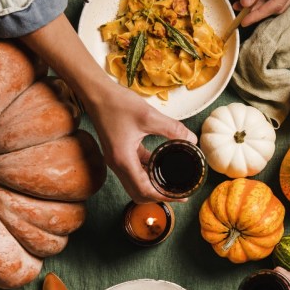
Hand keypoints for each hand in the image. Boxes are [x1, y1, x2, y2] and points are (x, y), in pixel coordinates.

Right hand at [20, 15, 196, 202]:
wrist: (97, 93)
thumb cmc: (118, 103)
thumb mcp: (149, 116)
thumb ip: (173, 129)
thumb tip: (192, 140)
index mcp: (124, 161)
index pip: (145, 191)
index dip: (165, 197)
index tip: (182, 196)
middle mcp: (118, 165)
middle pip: (140, 193)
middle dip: (160, 196)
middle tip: (180, 192)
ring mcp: (117, 160)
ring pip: (137, 183)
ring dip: (154, 185)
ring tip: (174, 180)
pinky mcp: (119, 152)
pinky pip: (135, 169)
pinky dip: (149, 171)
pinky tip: (162, 162)